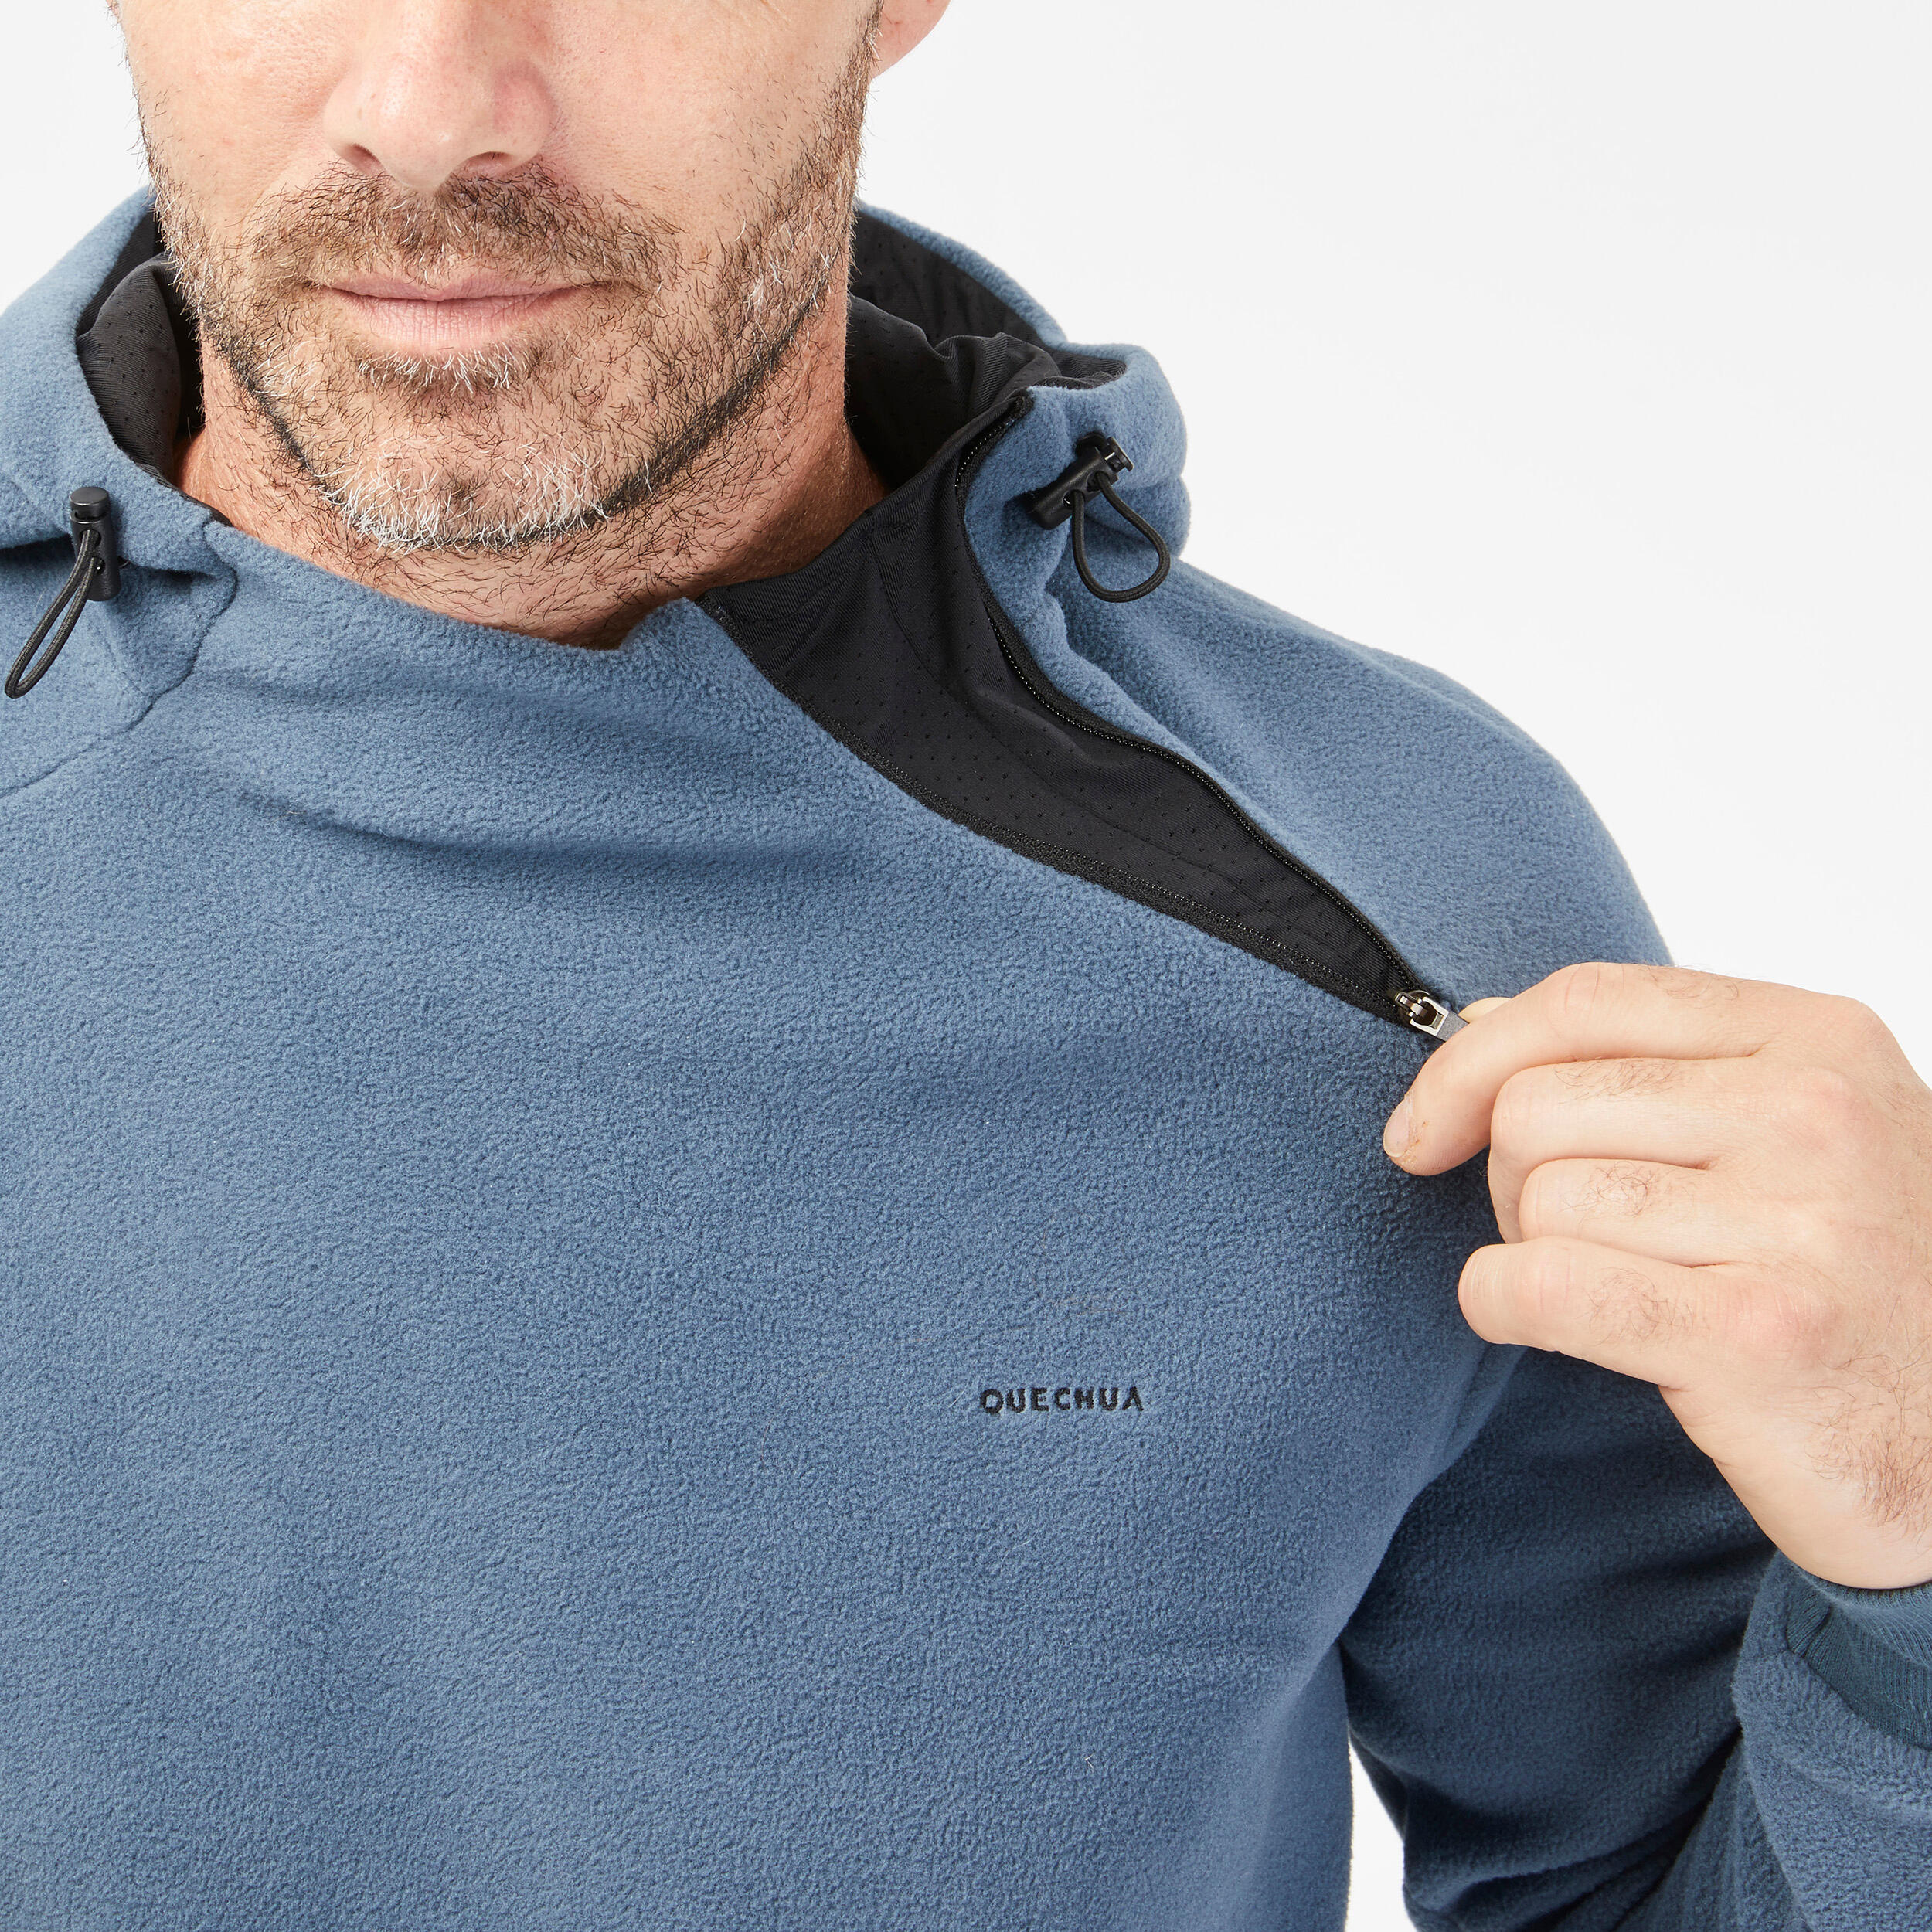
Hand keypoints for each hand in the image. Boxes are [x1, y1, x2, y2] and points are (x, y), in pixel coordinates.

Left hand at [1383, 963, 1931, 1590]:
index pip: (1583, 1001)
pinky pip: (1541, 1285)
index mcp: (1818, 1038)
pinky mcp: (1757, 1338)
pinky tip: (1535, 1321)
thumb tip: (1486, 1021)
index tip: (1426, 1129)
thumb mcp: (1792, 1131)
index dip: (1469, 1062)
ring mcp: (1798, 1225)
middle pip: (1536, 1106)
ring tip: (1624, 1291)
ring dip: (1534, 1253)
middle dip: (1514, 1182)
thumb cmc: (1854, 1280)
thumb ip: (1650, 1064)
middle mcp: (1817, 1115)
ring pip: (1536, 1201)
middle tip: (1588, 1243)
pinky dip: (1501, 1303)